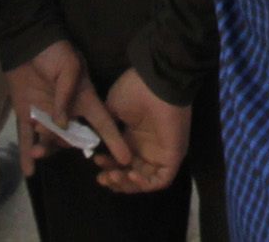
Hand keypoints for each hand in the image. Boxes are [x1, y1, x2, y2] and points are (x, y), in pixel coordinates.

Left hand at [5, 40, 132, 174]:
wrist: (27, 45)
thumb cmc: (54, 53)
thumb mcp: (69, 67)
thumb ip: (67, 95)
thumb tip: (63, 123)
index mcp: (84, 99)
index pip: (103, 122)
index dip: (113, 139)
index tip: (125, 158)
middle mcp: (68, 112)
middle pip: (73, 137)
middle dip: (66, 144)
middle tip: (55, 141)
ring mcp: (47, 115)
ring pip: (50, 140)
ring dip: (45, 149)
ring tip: (37, 152)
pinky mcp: (27, 115)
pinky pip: (28, 138)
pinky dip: (28, 154)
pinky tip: (29, 171)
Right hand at [95, 70, 188, 193]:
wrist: (155, 84)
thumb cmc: (134, 92)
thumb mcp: (112, 110)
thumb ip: (105, 131)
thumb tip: (95, 146)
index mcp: (135, 137)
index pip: (122, 162)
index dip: (108, 166)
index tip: (95, 160)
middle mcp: (148, 147)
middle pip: (131, 175)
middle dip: (114, 179)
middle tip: (102, 176)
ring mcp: (161, 153)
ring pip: (144, 181)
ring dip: (126, 184)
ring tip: (112, 175)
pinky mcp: (173, 156)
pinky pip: (160, 180)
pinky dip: (143, 184)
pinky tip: (130, 174)